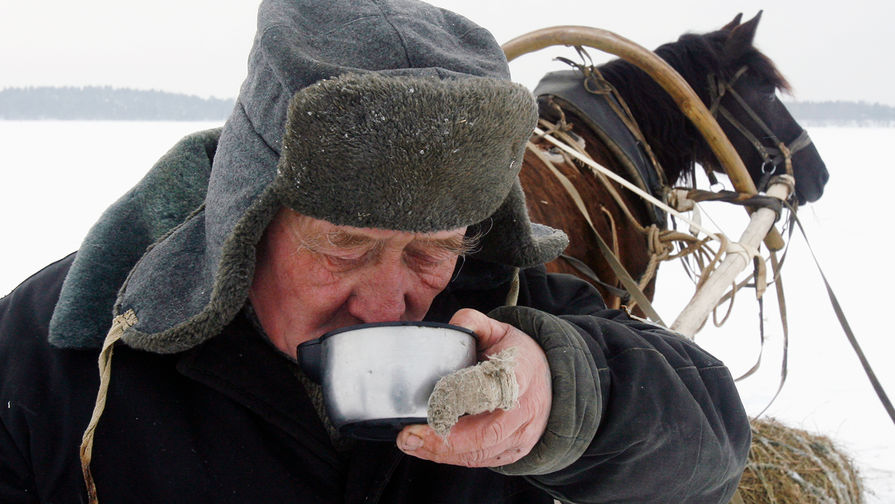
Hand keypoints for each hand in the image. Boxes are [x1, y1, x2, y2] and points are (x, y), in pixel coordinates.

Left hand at [396, 308, 551, 466]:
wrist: (550, 382)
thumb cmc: (520, 358)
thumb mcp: (500, 331)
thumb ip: (474, 323)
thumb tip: (452, 325)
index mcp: (521, 375)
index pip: (494, 389)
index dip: (463, 397)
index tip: (434, 399)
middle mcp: (524, 411)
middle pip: (486, 433)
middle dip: (444, 438)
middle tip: (409, 435)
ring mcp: (521, 436)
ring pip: (480, 452)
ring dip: (442, 452)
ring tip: (411, 442)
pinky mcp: (512, 453)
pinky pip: (480, 461)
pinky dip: (451, 458)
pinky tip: (427, 448)